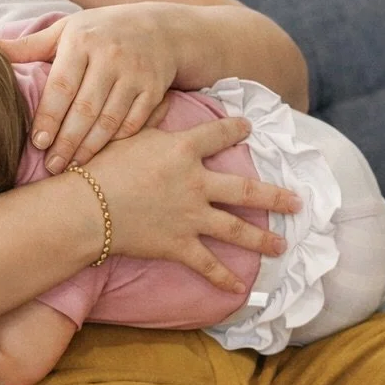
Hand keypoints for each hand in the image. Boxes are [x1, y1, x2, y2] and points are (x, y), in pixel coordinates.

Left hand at [0, 4, 177, 173]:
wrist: (162, 29)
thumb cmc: (102, 31)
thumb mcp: (68, 30)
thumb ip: (31, 45)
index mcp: (82, 41)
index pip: (61, 86)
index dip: (49, 117)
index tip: (38, 143)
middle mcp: (110, 56)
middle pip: (85, 109)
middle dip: (67, 142)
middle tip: (51, 167)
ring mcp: (135, 74)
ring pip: (109, 121)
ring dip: (89, 148)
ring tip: (73, 167)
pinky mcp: (154, 90)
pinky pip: (133, 124)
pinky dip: (116, 142)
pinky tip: (101, 156)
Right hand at [82, 114, 302, 293]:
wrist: (86, 208)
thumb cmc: (100, 166)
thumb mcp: (128, 133)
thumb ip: (152, 116)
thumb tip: (163, 96)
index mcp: (183, 149)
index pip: (219, 135)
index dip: (236, 130)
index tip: (249, 129)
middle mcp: (196, 183)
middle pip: (245, 190)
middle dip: (275, 196)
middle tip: (297, 202)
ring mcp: (191, 217)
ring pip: (236, 229)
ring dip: (262, 238)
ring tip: (283, 245)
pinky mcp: (179, 245)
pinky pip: (207, 264)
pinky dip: (223, 278)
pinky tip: (240, 288)